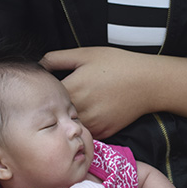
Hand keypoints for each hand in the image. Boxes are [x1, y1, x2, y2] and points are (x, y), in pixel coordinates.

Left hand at [41, 47, 157, 138]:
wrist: (148, 83)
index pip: (45, 97)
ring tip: (75, 107)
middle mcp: (81, 110)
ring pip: (70, 126)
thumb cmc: (117, 64)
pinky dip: (84, 126)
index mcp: (73, 89)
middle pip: (55, 114)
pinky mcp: (104, 132)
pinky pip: (86, 132)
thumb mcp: (85, 54)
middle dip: (53, 108)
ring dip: (67, 119)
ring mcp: (93, 123)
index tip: (46, 89)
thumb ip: (56, 59)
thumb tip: (38, 66)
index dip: (43, 93)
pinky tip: (89, 114)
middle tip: (59, 98)